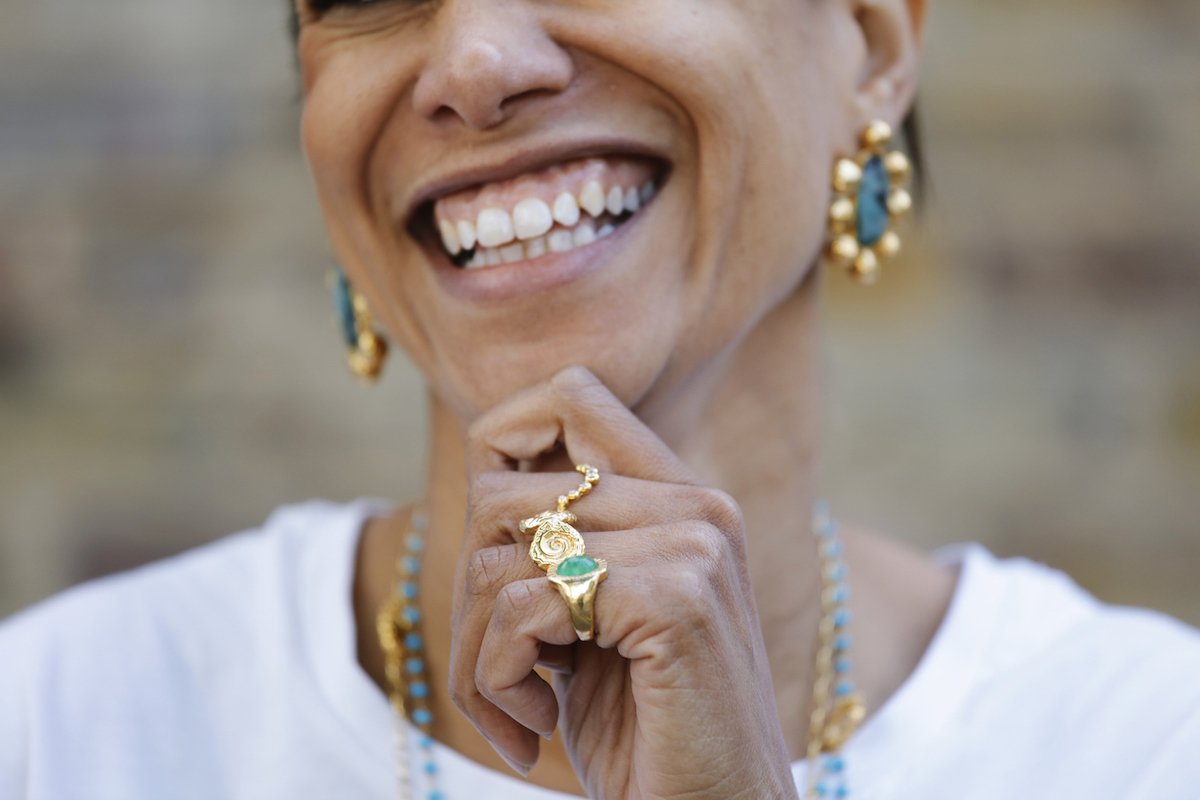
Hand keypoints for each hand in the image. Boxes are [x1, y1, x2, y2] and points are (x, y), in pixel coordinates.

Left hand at [449, 367, 798, 799]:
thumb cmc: (642, 731)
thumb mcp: (590, 622)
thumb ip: (560, 541)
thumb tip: (483, 473)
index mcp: (681, 499)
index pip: (568, 394)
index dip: (497, 446)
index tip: (496, 552)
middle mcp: (696, 504)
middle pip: (503, 490)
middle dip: (470, 591)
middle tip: (497, 666)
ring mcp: (693, 544)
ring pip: (498, 552)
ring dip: (477, 650)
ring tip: (516, 707)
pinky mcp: (677, 599)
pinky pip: (520, 606)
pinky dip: (497, 679)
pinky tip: (533, 730)